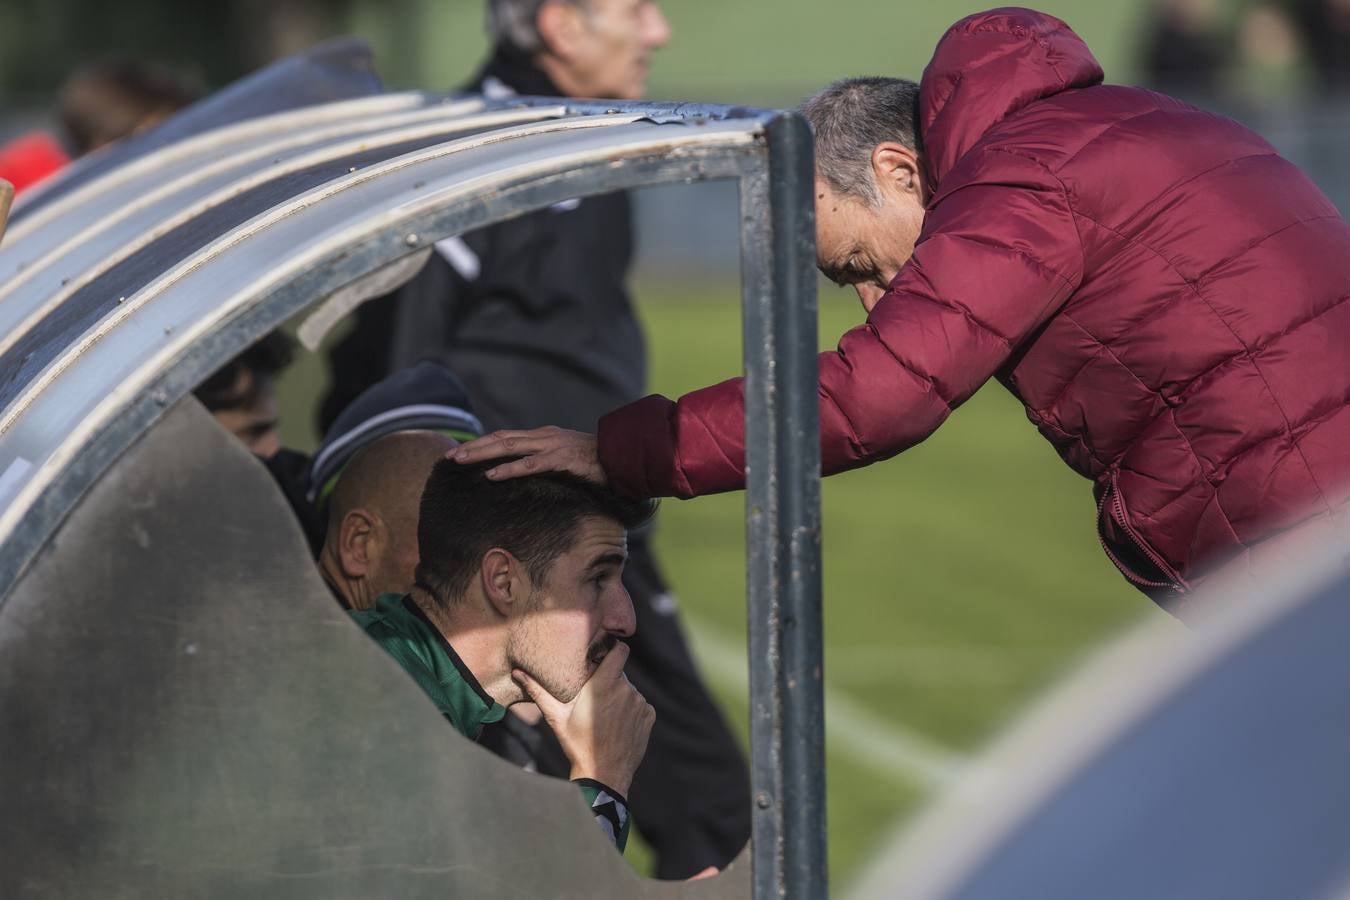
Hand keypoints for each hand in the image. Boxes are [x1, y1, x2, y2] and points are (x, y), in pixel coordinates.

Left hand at [450, 426, 604, 484]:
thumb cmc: (596, 462)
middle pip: (500, 438)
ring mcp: (552, 446)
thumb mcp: (565, 458)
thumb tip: (525, 472)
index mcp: (543, 436)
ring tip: (460, 461)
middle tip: (449, 456)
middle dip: (473, 447)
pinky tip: (492, 475)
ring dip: (482, 454)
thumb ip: (546, 461)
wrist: (624, 457)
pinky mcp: (561, 460)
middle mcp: (543, 437)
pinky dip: (509, 469)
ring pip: (509, 447)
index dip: (481, 444)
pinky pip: (530, 464)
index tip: (459, 453)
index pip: (505, 437)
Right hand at [512, 642, 653, 796]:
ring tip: (604, 716)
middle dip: (608, 680)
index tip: (604, 655)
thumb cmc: (577, 744)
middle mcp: (626, 689)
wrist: (603, 775)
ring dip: (619, 697)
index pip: (619, 650)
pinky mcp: (648, 716)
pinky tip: (617, 725)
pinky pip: (640, 705)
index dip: (613, 649)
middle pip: (619, 673)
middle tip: (594, 698)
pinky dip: (630, 710)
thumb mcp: (556, 717)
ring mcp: (639, 703)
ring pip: (629, 690)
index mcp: (604, 684)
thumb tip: (517, 672)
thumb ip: (538, 691)